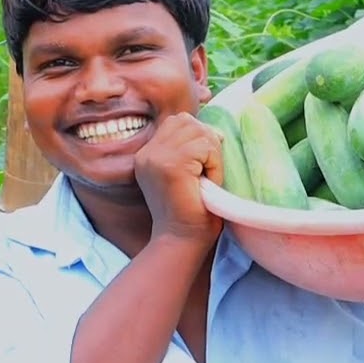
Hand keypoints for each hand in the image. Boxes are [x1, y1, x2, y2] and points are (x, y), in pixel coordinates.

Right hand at [134, 112, 224, 244]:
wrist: (182, 241)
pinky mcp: (170, 166)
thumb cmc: (191, 212)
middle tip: (208, 172)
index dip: (199, 135)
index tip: (205, 162)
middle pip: (188, 122)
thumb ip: (192, 149)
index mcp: (148, 154)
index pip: (178, 121)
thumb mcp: (188, 174)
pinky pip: (205, 148)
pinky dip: (215, 165)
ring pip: (199, 132)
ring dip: (212, 155)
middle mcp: (147, 153)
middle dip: (207, 142)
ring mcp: (156, 158)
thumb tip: (216, 132)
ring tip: (208, 179)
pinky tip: (208, 184)